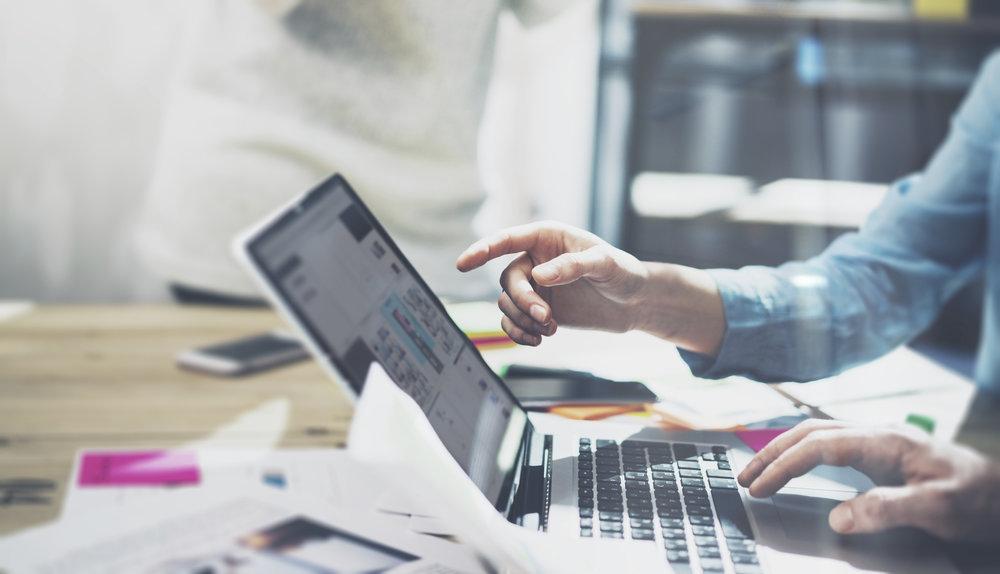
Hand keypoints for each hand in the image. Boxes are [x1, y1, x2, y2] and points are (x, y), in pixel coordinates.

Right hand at [455, 221, 648, 345]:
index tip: (463, 264)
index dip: (482, 250)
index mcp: (546, 238)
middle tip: (547, 318)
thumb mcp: (605, 264)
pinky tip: (537, 340)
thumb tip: (539, 275)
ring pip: (507, 303)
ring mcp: (534, 286)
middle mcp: (534, 260)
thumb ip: (573, 265)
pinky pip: (512, 322)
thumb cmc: (623, 272)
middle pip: (508, 280)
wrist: (634, 301)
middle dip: (523, 301)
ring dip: (523, 320)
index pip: (507, 240)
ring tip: (551, 329)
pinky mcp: (537, 310)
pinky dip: (519, 333)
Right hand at [738, 419, 999, 541]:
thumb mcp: (935, 509)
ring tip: (758, 473)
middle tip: (745, 479)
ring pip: (817, 435)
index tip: (759, 486)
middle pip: (810, 432)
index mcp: (885, 441)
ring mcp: (878, 443)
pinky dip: (802, 453)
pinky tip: (795, 465)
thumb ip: (886, 509)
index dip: (784, 465)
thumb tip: (838, 518)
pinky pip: (830, 445)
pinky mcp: (880, 455)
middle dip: (772, 453)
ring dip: (784, 451)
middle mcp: (877, 435)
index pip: (819, 445)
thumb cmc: (976, 499)